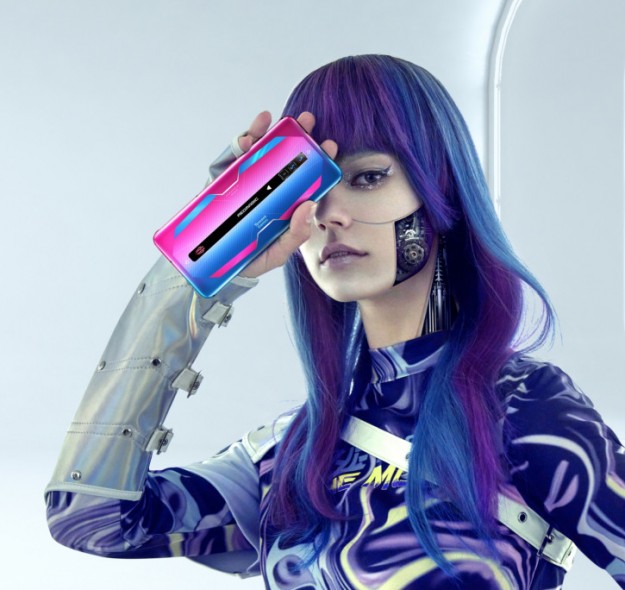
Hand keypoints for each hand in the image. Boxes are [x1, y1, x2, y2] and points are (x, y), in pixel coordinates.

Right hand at [236, 110, 337, 279]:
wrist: (216, 271)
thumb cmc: (253, 258)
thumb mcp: (280, 251)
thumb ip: (296, 234)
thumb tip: (309, 206)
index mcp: (283, 202)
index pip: (302, 176)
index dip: (316, 159)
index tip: (329, 145)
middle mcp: (265, 188)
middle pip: (281, 157)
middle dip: (294, 134)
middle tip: (306, 120)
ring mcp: (243, 184)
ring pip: (255, 152)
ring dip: (264, 133)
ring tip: (271, 121)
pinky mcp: (222, 184)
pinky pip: (229, 161)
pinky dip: (237, 146)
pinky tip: (247, 138)